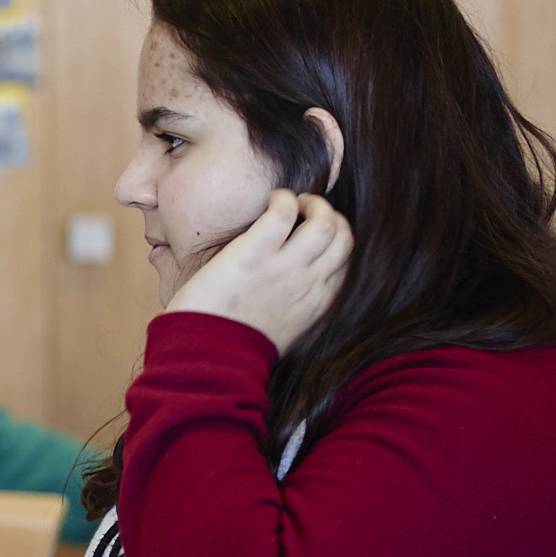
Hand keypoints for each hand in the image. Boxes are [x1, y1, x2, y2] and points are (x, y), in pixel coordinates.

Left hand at [166, 189, 352, 353]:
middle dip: (332, 217)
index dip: (336, 241)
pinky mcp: (255, 252)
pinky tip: (272, 199)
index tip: (317, 235)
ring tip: (294, 202)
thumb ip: (300, 309)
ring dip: (313, 203)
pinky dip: (283, 198)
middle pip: (344, 238)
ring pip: (325, 222)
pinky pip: (284, 212)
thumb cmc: (237, 346)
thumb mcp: (285, 332)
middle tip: (309, 211)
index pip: (347, 263)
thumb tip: (299, 295)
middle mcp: (309, 284)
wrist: (208, 358)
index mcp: (318, 304)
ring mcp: (284, 267)